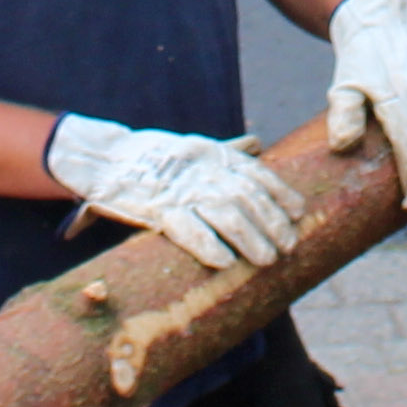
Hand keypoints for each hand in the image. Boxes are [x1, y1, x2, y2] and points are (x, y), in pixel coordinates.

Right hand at [40, 114, 305, 267]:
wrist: (108, 160)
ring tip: (267, 259)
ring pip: (225, 214)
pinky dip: (208, 246)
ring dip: (250, 238)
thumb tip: (258, 144)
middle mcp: (203, 170)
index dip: (280, 193)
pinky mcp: (157, 211)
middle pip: (247, 196)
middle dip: (271, 222)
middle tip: (288, 245)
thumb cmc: (156, 158)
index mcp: (214, 155)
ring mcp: (181, 191)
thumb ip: (226, 150)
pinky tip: (225, 263)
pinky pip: (188, 230)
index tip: (298, 213)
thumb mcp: (195, 147)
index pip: (257, 173)